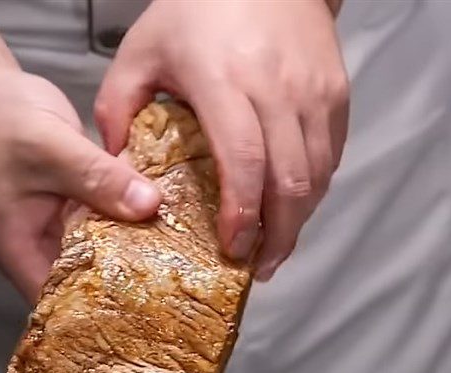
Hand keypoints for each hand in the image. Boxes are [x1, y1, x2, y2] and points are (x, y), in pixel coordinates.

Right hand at [0, 69, 160, 300]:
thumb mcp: (48, 149)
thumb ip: (98, 178)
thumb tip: (151, 205)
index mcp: (24, 254)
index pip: (65, 304)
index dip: (101, 313)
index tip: (147, 309)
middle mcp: (45, 248)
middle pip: (91, 280)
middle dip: (130, 281)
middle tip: (178, 283)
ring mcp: (63, 225)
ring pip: (105, 248)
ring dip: (138, 246)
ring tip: (184, 255)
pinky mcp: (79, 202)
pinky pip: (111, 216)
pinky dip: (133, 214)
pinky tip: (168, 214)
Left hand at [95, 0, 348, 279]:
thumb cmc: (197, 9)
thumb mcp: (141, 50)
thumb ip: (117, 110)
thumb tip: (115, 170)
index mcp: (226, 80)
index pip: (245, 160)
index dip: (243, 213)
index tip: (233, 249)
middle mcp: (278, 89)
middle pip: (291, 181)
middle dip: (278, 236)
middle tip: (258, 268)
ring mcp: (314, 92)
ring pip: (317, 175)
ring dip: (298, 221)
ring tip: (274, 250)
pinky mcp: (336, 94)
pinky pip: (331, 157)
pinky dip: (312, 192)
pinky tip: (291, 211)